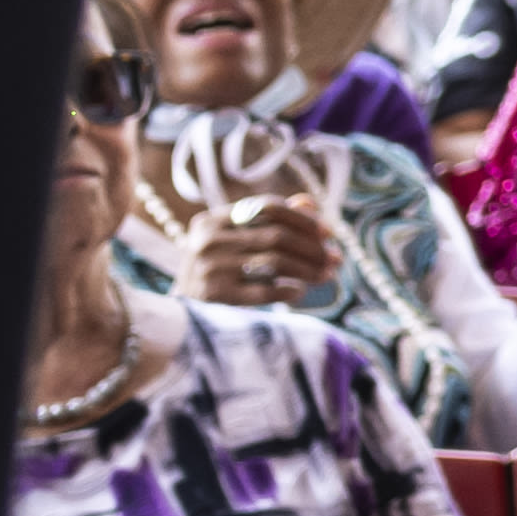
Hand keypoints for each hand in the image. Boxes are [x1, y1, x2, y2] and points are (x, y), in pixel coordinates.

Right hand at [183, 193, 343, 311]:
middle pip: (276, 235)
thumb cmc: (218, 268)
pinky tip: (300, 291)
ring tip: (327, 275)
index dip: (303, 218)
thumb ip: (270, 219)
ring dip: (309, 269)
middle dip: (313, 247)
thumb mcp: (234, 239)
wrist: (180, 312)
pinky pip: (263, 291)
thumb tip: (309, 203)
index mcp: (211, 219)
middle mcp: (207, 240)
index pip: (268, 207)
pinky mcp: (215, 296)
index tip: (330, 232)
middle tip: (336, 258)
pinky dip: (288, 290)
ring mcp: (209, 268)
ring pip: (275, 262)